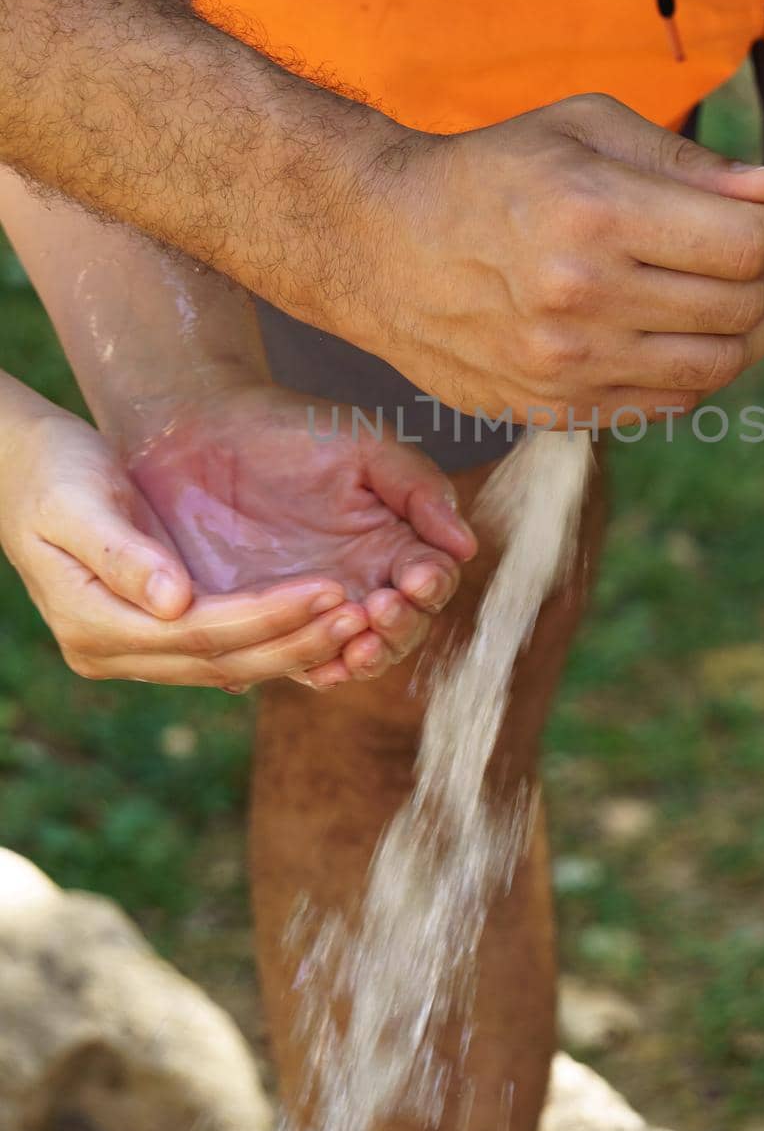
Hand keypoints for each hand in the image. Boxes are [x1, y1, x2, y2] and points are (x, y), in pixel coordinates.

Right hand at [0, 404, 368, 689]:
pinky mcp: (156, 632)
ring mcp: (134, 648)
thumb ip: (122, 554)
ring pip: (229, 663)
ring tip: (358, 620)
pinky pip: (223, 649)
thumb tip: (173, 602)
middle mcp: (112, 650)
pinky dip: (273, 639)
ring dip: (294, 645)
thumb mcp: (77, 502)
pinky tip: (322, 623)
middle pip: (221, 660)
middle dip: (295, 640)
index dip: (267, 616)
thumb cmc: (52, 472)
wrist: (26, 467)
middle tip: (363, 615)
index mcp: (91, 623)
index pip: (198, 633)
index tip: (329, 591)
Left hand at [127, 383, 476, 688]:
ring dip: (360, 656)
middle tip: (382, 609)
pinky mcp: (260, 625)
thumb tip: (465, 546)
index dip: (431, 587)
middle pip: (399, 631)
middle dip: (399, 630)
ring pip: (350, 656)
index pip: (430, 582)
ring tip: (355, 640)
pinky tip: (313, 658)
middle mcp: (359, 583)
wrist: (200, 430)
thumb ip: (418, 487)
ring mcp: (310, 609)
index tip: (418, 578)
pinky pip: (292, 661)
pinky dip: (309, 666)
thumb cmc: (290, 430)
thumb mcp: (364, 446)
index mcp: (391, 543)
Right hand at [345, 95, 763, 420]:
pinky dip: (701, 367)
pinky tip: (689, 329)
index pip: (747, 243)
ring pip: (717, 366)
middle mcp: (583, 298)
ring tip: (746, 293)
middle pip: (743, 306)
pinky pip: (669, 402)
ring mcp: (567, 365)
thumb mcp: (579, 127)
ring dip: (755, 328)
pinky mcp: (554, 407)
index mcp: (593, 214)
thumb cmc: (485, 173)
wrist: (378, 246)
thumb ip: (681, 160)